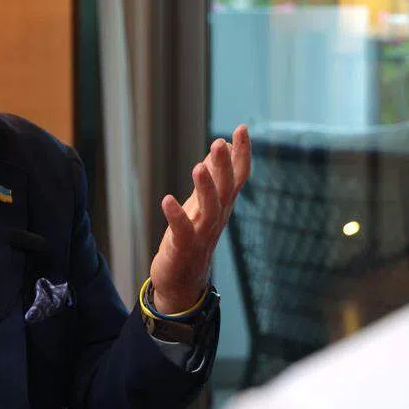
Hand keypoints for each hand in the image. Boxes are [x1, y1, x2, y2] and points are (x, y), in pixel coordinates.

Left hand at [148, 125, 250, 313]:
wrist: (182, 280)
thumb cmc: (192, 236)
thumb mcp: (203, 202)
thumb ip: (213, 176)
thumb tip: (222, 146)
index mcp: (222, 205)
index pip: (238, 176)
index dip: (242, 153)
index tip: (242, 129)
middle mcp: (217, 217)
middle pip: (226, 189)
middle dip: (224, 166)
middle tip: (219, 142)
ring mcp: (202, 233)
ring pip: (209, 209)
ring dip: (205, 188)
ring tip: (198, 167)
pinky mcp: (184, 247)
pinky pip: (183, 230)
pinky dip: (176, 215)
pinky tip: (167, 200)